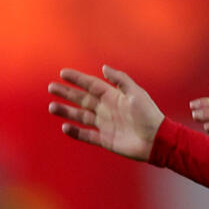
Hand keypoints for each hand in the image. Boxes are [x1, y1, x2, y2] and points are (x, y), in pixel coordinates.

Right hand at [48, 65, 163, 160]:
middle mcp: (107, 109)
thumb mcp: (136, 93)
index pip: (91, 85)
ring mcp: (105, 125)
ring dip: (66, 112)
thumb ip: (120, 80)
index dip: (77, 79)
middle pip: (82, 99)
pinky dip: (76, 132)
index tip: (63, 73)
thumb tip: (103, 67)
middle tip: (51, 87)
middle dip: (67, 93)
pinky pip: (87, 135)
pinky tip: (65, 127)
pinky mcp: (105, 140)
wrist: (156, 140)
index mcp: (113, 96)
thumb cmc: (149, 115)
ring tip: (52, 107)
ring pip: (81, 116)